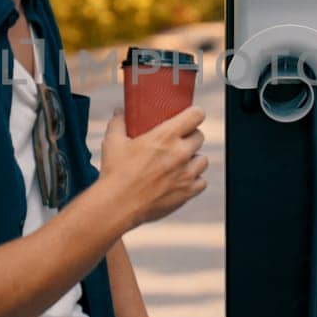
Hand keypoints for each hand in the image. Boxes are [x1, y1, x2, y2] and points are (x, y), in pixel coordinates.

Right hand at [100, 106, 208, 226]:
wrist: (118, 205)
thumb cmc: (115, 172)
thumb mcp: (113, 141)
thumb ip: (118, 122)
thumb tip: (120, 111)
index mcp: (165, 136)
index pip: (196, 115)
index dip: (194, 114)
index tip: (189, 117)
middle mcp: (180, 153)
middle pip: (200, 137)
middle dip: (190, 137)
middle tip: (178, 141)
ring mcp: (186, 174)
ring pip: (203, 160)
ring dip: (194, 158)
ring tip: (181, 162)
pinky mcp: (187, 193)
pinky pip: (201, 182)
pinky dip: (194, 180)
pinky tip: (182, 179)